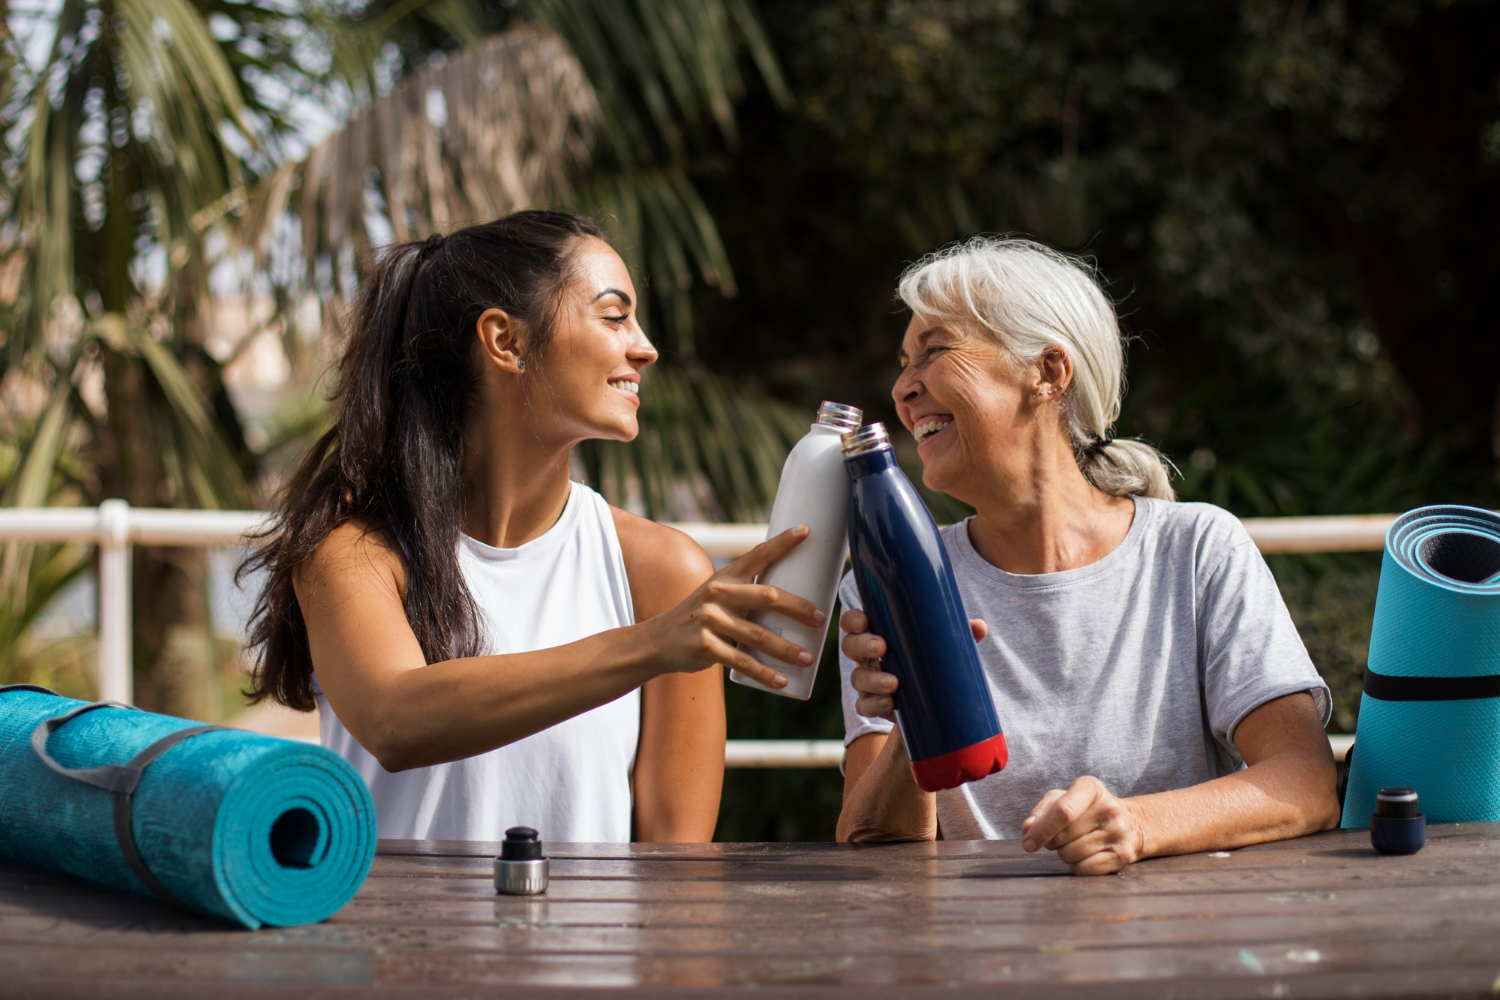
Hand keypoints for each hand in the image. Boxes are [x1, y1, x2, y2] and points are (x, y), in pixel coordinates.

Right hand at [638, 526, 823, 688]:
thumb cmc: (699, 617)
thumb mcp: (716, 596)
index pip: (758, 555)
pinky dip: (765, 674)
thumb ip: (745, 594)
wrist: (657, 641)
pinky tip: (782, 681)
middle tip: (820, 619)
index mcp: (725, 577)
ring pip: (759, 635)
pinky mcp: (706, 647)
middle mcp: (718, 593)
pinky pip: (742, 662)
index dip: (783, 542)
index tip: (806, 531)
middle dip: (798, 608)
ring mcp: (710, 620)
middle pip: (767, 596)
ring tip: (809, 658)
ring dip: (787, 649)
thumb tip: (792, 603)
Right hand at [840, 609, 986, 719]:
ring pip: (857, 677)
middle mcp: (869, 657)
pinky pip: (864, 705)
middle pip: (850, 646)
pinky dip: (874, 704)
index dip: (853, 620)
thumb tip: (979, 627)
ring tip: (894, 684)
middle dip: (862, 644)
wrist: (932, 708)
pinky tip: (889, 704)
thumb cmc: (931, 666)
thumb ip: (957, 636)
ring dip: (873, 679)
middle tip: (881, 647)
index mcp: (879, 634)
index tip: (865, 621)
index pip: (855, 622)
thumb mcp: (942, 650)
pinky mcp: (874, 705)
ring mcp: (868, 682)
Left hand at [1021, 776, 1147, 874]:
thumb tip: (1028, 828)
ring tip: (1075, 844)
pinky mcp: (1123, 854)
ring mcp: (1118, 832)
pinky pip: (1084, 869)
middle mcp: (1108, 808)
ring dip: (1064, 854)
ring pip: (1070, 854)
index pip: (1063, 811)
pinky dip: (1076, 866)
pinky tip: (1085, 855)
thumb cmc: (1088, 811)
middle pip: (1062, 836)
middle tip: (1059, 838)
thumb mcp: (1064, 799)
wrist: (1132, 824)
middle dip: (1051, 842)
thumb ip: (1042, 811)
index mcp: (1091, 787)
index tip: (1027, 843)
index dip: (1041, 829)